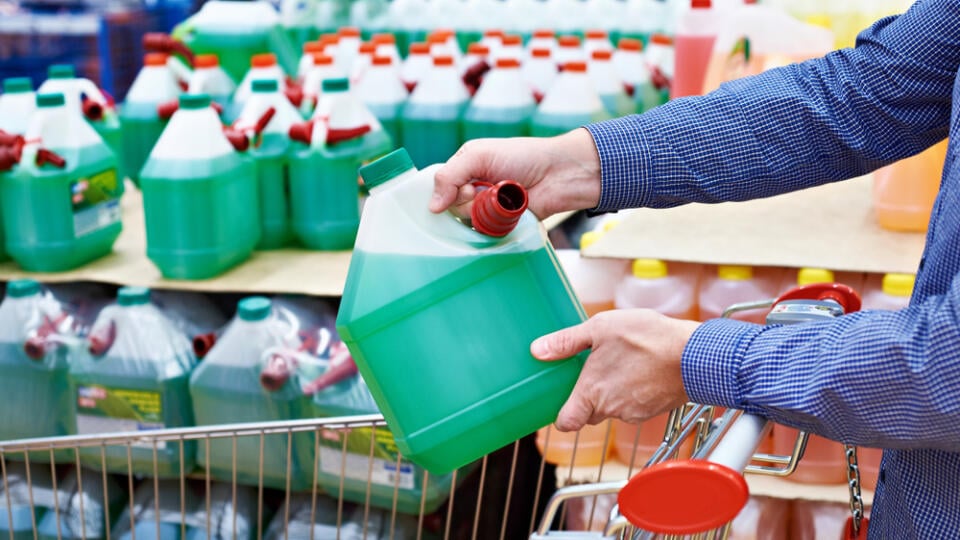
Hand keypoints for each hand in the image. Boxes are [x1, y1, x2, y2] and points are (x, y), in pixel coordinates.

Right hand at [430, 129, 602, 219]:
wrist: (559, 174)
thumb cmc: (523, 157)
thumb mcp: (479, 155)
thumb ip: (450, 176)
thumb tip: (432, 206)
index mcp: (467, 166)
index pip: (441, 184)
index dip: (446, 189)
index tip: (462, 186)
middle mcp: (475, 187)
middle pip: (451, 205)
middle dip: (465, 200)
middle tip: (480, 190)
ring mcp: (488, 207)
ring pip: (466, 221)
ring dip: (479, 212)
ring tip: (499, 199)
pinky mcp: (501, 224)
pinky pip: (484, 233)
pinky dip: (490, 226)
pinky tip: (502, 215)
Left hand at [532, 309, 700, 431]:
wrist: (694, 355)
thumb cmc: (647, 338)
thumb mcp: (600, 328)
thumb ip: (567, 342)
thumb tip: (538, 350)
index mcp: (592, 393)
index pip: (566, 423)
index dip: (561, 415)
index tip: (562, 399)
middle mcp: (610, 409)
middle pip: (589, 414)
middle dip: (588, 397)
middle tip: (593, 370)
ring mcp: (633, 412)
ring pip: (612, 409)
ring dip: (612, 393)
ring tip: (620, 364)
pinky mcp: (652, 410)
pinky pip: (633, 406)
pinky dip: (632, 393)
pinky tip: (640, 370)